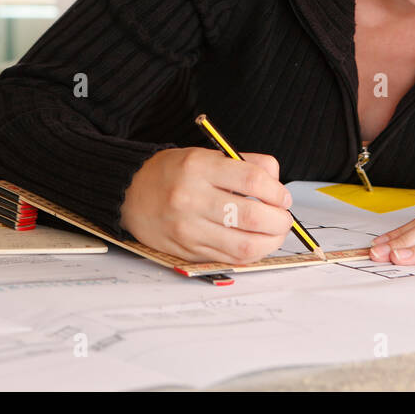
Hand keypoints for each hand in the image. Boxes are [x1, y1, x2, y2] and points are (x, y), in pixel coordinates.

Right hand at [119, 146, 293, 264]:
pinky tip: (256, 243)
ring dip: (270, 242)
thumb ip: (245, 164)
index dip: (277, 191)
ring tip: (275, 233)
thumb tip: (277, 184)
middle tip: (284, 218)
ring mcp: (188, 228)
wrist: (129, 193)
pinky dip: (250, 253)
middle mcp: (191, 198)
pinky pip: (229, 258)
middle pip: (252, 216)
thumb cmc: (173, 173)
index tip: (283, 197)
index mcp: (198, 167)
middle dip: (279, 221)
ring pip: (243, 244)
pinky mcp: (187, 250)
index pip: (252, 180)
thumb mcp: (206, 155)